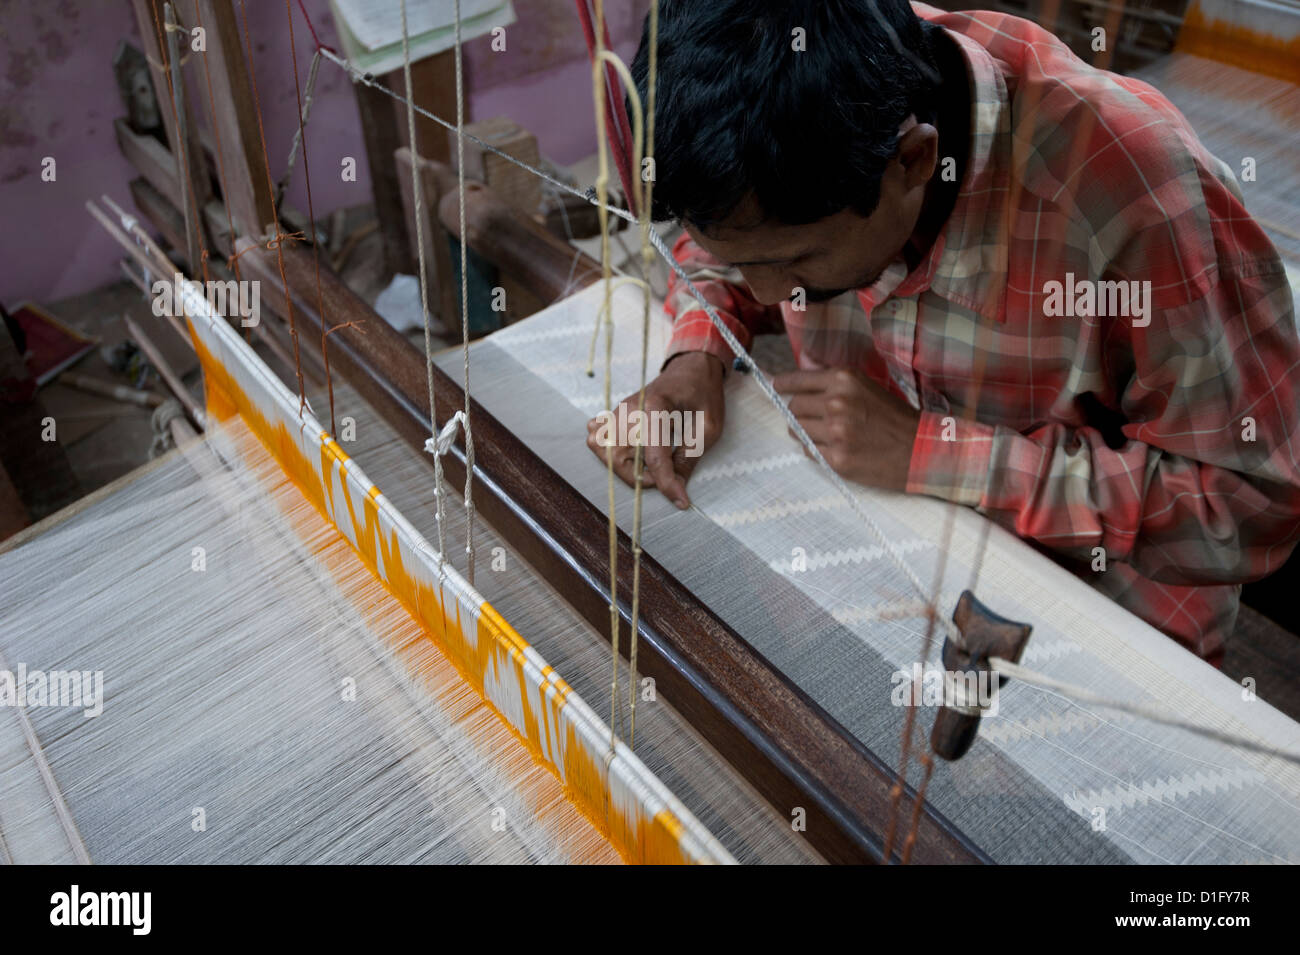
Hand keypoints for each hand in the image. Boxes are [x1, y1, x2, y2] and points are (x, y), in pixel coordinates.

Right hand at [586, 351, 726, 508]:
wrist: (692, 368)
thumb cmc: (703, 393)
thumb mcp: (708, 428)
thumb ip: (689, 458)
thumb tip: (676, 487)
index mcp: (656, 405)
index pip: (654, 455)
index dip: (667, 483)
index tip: (681, 500)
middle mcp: (631, 407)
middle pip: (617, 456)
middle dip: (639, 476)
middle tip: (666, 476)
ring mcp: (619, 410)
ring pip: (604, 450)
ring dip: (624, 467)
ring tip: (650, 466)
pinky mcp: (616, 415)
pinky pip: (600, 440)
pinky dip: (613, 454)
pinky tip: (634, 454)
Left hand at [773, 368, 920, 491]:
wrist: (919, 448)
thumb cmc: (893, 417)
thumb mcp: (865, 386)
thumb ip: (832, 379)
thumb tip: (801, 368)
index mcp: (844, 380)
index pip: (797, 380)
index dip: (783, 384)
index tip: (776, 386)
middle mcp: (837, 402)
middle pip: (793, 406)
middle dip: (798, 412)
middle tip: (812, 418)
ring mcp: (835, 432)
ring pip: (796, 429)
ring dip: (804, 431)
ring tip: (824, 434)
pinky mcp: (836, 458)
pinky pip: (808, 450)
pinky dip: (814, 449)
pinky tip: (832, 448)